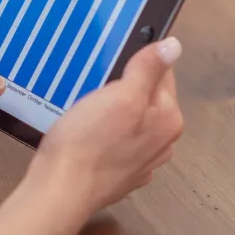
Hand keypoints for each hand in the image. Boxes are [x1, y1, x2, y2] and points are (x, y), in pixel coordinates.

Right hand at [31, 37, 184, 216]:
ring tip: (87, 108)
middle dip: (124, 89)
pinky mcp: (119, 176)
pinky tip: (88, 135)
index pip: (163, 75)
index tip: (112, 63)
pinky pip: (117, 143)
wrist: (61, 188)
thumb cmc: (88, 140)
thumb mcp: (119, 96)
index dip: (138, 63)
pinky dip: (106, 135)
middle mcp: (162, 143)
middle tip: (95, 86)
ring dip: (114, 112)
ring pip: (131, 122)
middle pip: (147, 100)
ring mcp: (141, 163)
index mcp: (168, 119)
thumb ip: (148, 70)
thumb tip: (174, 46)